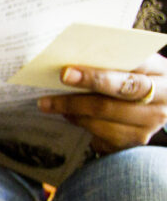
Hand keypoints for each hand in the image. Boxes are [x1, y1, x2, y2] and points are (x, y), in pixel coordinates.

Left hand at [38, 54, 166, 152]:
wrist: (162, 101)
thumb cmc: (140, 76)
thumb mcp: (137, 64)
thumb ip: (114, 61)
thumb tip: (72, 61)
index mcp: (160, 73)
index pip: (125, 75)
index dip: (94, 76)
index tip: (65, 73)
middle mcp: (160, 101)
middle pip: (108, 104)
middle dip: (73, 100)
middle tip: (46, 99)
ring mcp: (149, 124)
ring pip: (101, 121)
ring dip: (71, 112)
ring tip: (50, 105)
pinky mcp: (137, 140)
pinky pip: (102, 135)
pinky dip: (81, 123)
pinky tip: (69, 115)